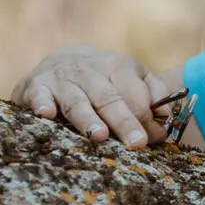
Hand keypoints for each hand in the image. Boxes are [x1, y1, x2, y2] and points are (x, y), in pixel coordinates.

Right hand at [10, 44, 170, 148]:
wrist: (58, 61)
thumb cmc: (103, 79)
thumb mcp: (130, 77)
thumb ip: (152, 94)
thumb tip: (166, 119)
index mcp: (119, 66)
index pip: (136, 95)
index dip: (146, 118)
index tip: (153, 140)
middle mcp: (91, 71)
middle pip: (110, 98)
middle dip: (124, 121)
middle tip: (137, 143)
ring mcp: (63, 79)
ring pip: (78, 101)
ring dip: (88, 118)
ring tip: (99, 135)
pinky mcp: (38, 87)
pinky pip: (39, 96)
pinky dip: (42, 104)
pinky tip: (47, 114)